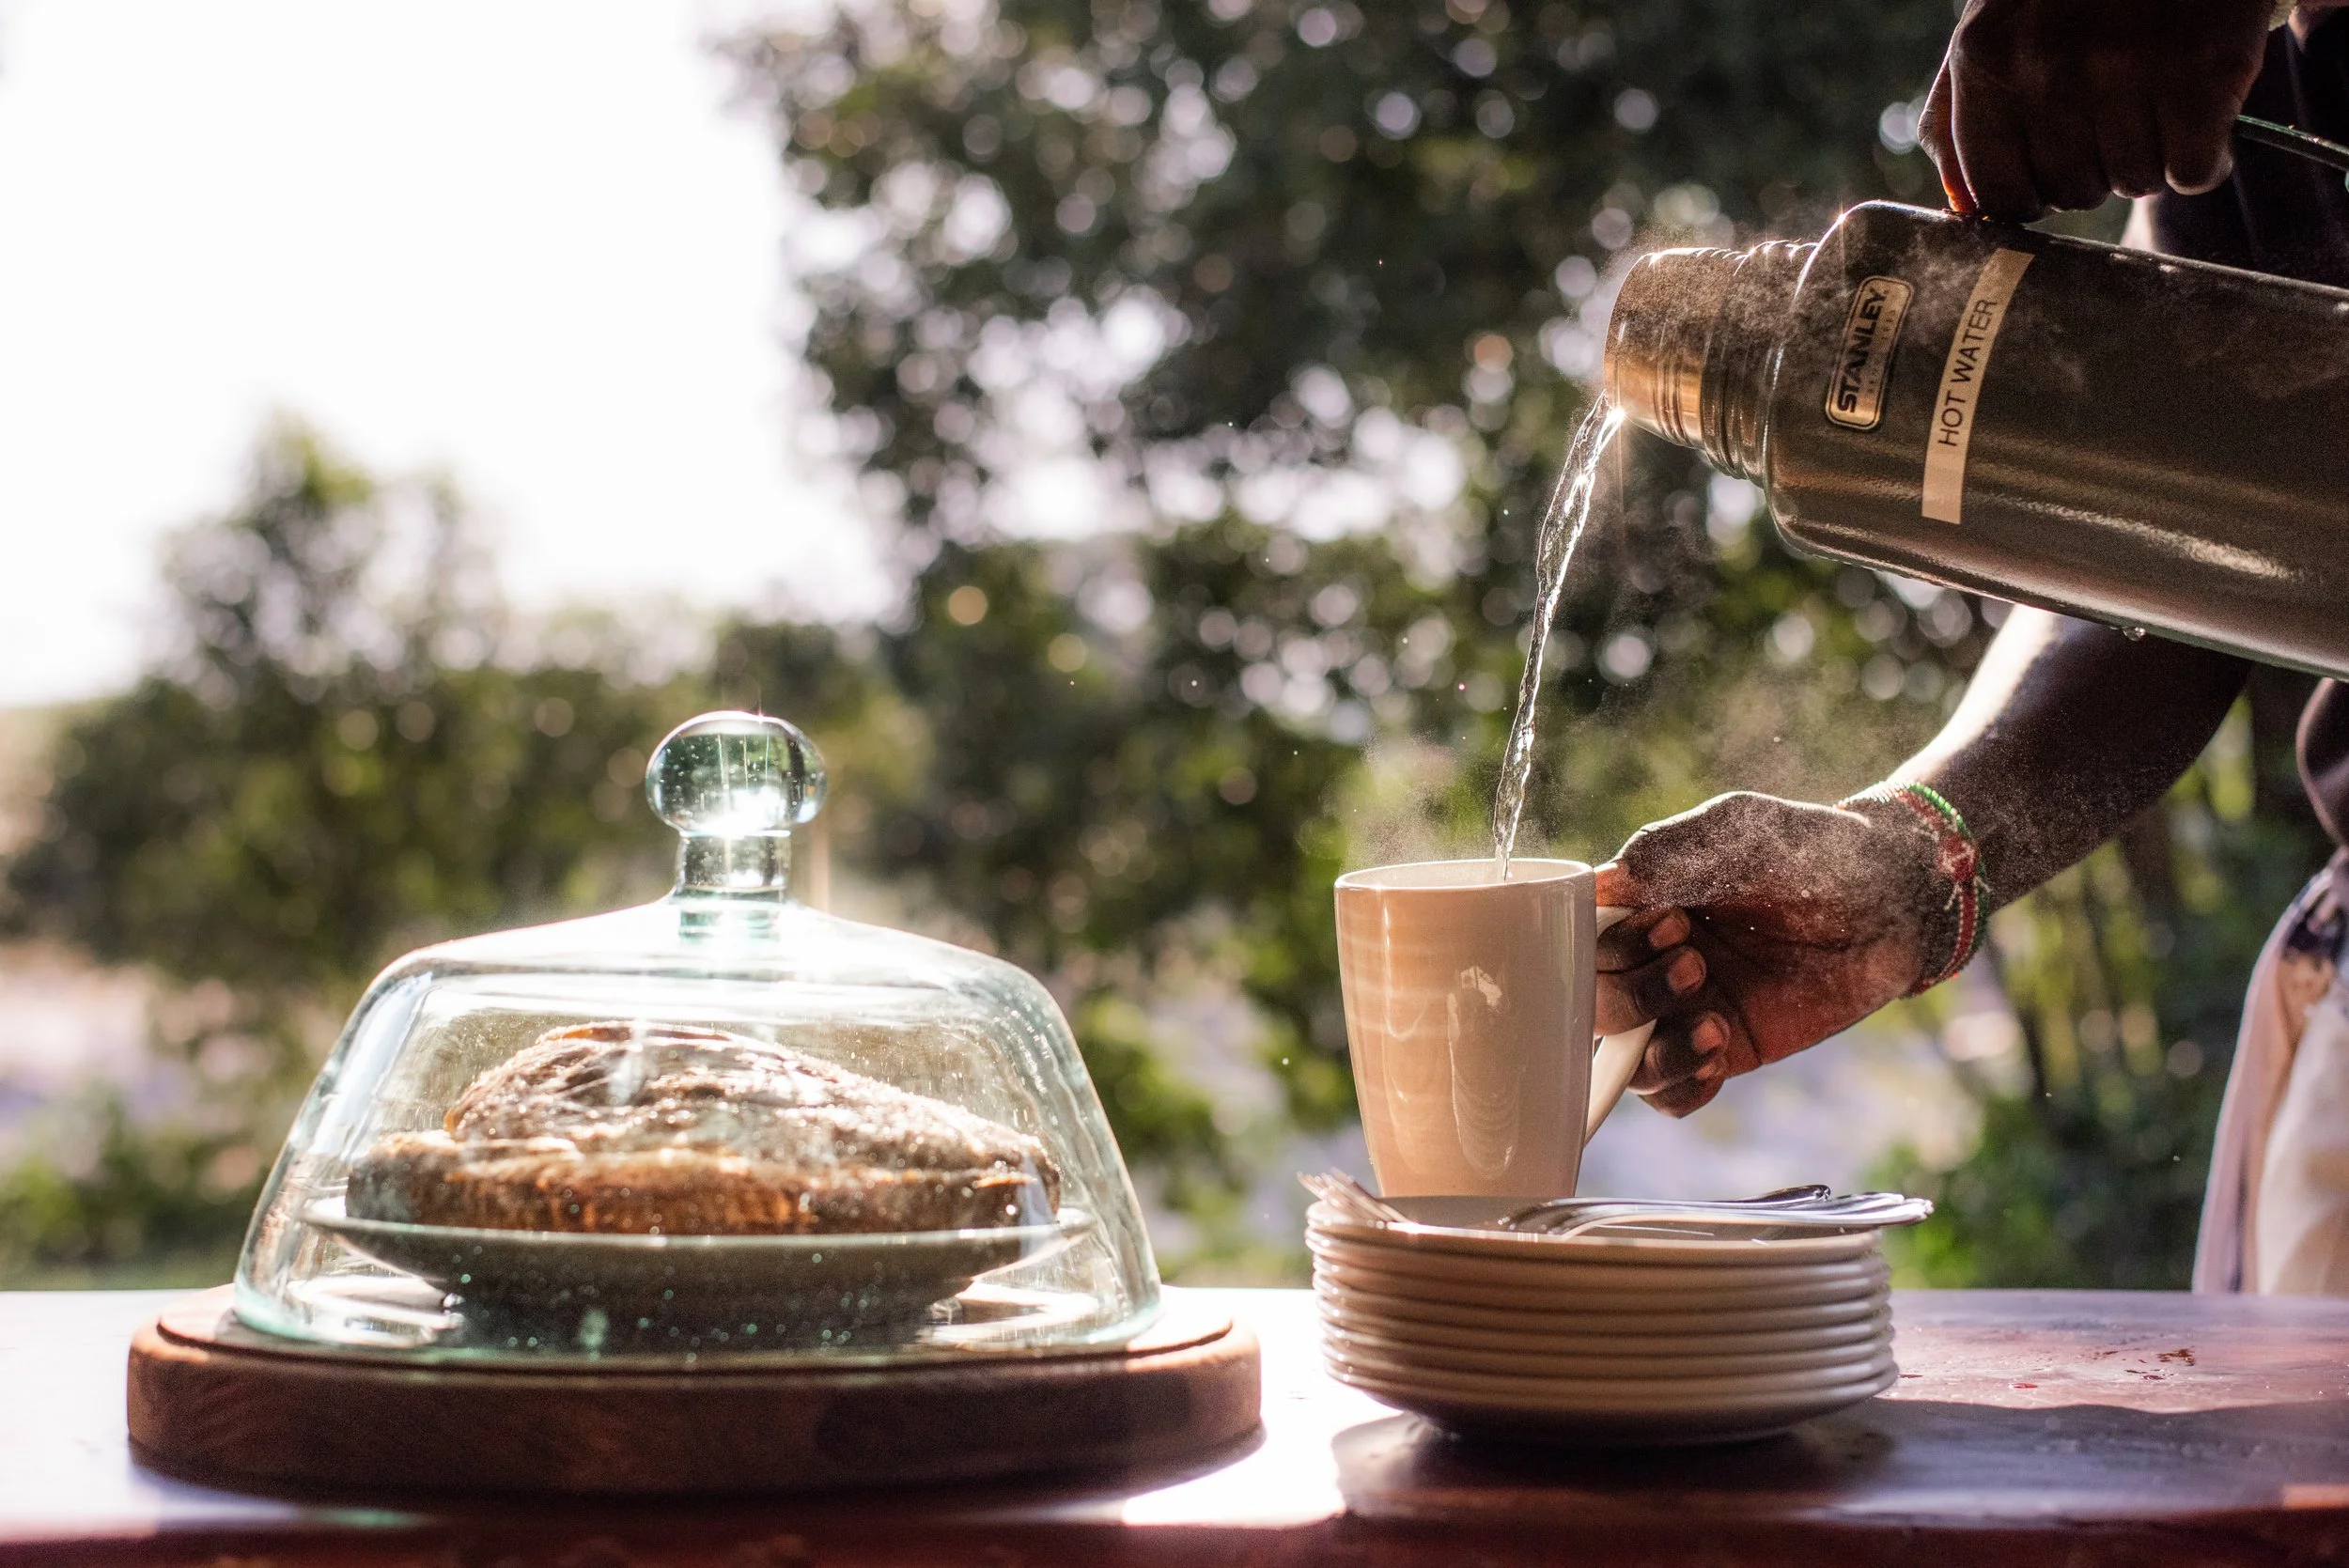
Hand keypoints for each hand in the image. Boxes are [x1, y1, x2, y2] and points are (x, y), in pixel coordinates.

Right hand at [1593, 792, 1946, 1116]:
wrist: (1894, 900)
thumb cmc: (1815, 850)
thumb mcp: (1739, 830)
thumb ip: (1669, 850)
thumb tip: (1601, 885)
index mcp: (1643, 905)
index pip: (1582, 941)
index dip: (1611, 946)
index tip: (1673, 923)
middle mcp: (1653, 962)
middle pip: (1594, 1006)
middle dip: (1635, 995)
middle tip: (1698, 964)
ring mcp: (1688, 1011)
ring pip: (1627, 1061)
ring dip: (1657, 1051)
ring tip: (1715, 1021)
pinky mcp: (1728, 1048)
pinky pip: (1675, 1094)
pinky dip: (1683, 1085)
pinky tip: (1720, 1052)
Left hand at [1917, 0, 2271, 218]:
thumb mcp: (1993, 30)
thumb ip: (1955, 117)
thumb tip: (1963, 208)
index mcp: (1985, 60)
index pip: (1996, 194)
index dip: (2033, 197)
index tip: (2055, 174)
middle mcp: (2048, 69)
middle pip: (2072, 194)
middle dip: (2096, 170)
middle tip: (2117, 117)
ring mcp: (2125, 68)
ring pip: (2134, 183)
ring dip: (2151, 159)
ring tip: (2156, 102)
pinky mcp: (2202, 68)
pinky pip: (2192, 172)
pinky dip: (2204, 161)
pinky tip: (2199, 119)